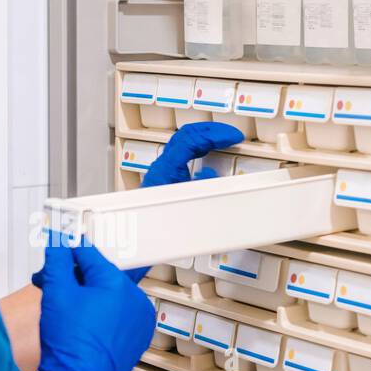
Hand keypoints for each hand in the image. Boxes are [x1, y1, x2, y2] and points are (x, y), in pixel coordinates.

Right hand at [33, 235, 155, 370]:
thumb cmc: (71, 348)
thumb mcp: (56, 294)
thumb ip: (57, 261)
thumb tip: (57, 243)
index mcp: (117, 283)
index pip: (88, 253)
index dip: (66, 252)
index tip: (57, 249)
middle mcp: (134, 299)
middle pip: (98, 275)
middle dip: (73, 279)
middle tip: (51, 286)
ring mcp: (137, 320)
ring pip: (107, 296)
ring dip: (86, 297)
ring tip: (64, 311)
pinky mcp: (135, 337)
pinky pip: (115, 316)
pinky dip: (98, 316)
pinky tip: (79, 326)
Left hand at [127, 120, 243, 280]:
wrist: (138, 239)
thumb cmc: (156, 224)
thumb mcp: (186, 206)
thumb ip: (202, 188)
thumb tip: (211, 174)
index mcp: (167, 167)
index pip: (192, 138)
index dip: (214, 134)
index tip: (232, 137)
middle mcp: (162, 166)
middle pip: (187, 136)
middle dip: (210, 131)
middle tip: (229, 135)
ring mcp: (162, 171)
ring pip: (184, 144)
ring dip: (204, 140)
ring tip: (221, 142)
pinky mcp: (164, 179)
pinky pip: (182, 156)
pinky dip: (198, 152)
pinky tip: (208, 158)